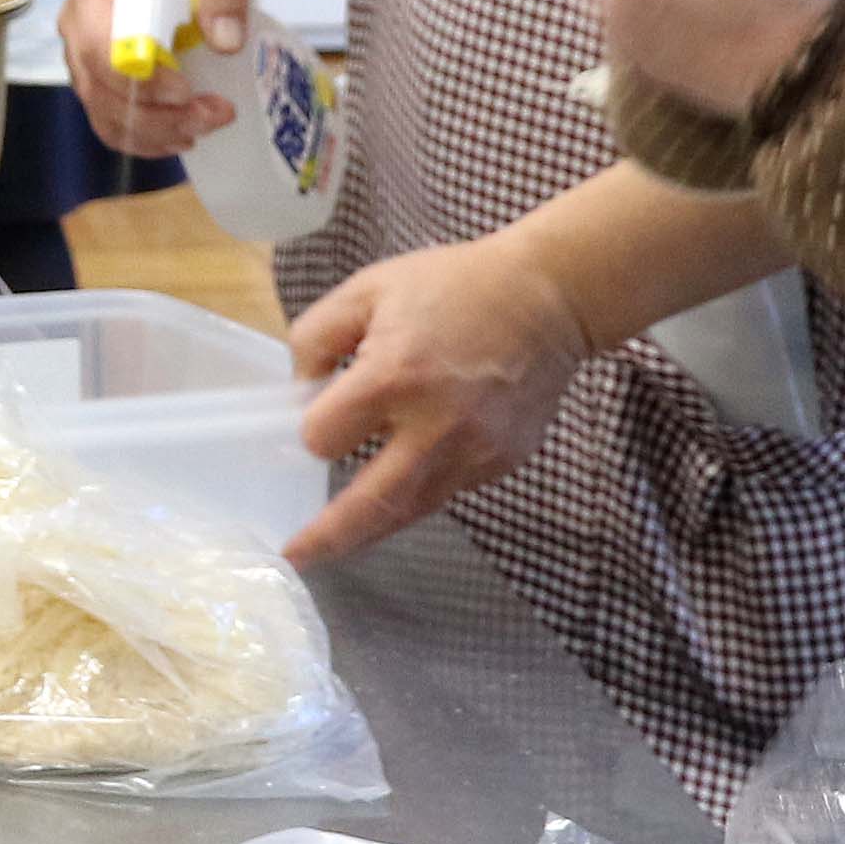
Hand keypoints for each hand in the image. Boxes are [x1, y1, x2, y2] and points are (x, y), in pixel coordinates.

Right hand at [60, 0, 252, 155]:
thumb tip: (226, 42)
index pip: (100, 45)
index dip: (139, 79)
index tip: (187, 90)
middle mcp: (76, 21)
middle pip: (100, 88)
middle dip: (158, 115)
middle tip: (216, 114)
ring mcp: (80, 53)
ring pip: (102, 112)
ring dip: (155, 132)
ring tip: (205, 125)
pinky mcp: (95, 75)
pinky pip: (107, 120)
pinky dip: (142, 138)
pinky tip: (180, 136)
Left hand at [282, 234, 596, 565]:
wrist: (548, 297)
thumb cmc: (453, 286)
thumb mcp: (368, 289)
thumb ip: (316, 337)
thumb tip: (301, 393)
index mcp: (394, 378)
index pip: (324, 438)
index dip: (312, 432)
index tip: (316, 420)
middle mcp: (435, 427)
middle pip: (369, 506)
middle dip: (327, 538)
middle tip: (296, 557)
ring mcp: (474, 452)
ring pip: (409, 511)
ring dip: (369, 531)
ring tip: (335, 544)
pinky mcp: (501, 463)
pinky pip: (446, 491)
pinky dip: (416, 494)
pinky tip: (401, 484)